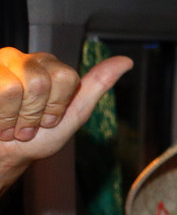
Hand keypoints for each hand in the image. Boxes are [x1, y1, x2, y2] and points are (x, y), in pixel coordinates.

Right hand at [0, 48, 130, 190]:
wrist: (3, 155)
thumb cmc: (34, 139)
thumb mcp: (72, 114)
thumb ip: (96, 86)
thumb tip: (126, 61)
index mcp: (49, 66)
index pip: (66, 77)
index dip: (57, 105)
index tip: (48, 119)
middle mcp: (23, 59)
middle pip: (39, 82)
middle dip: (33, 114)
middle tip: (26, 125)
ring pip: (13, 88)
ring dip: (11, 118)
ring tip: (9, 124)